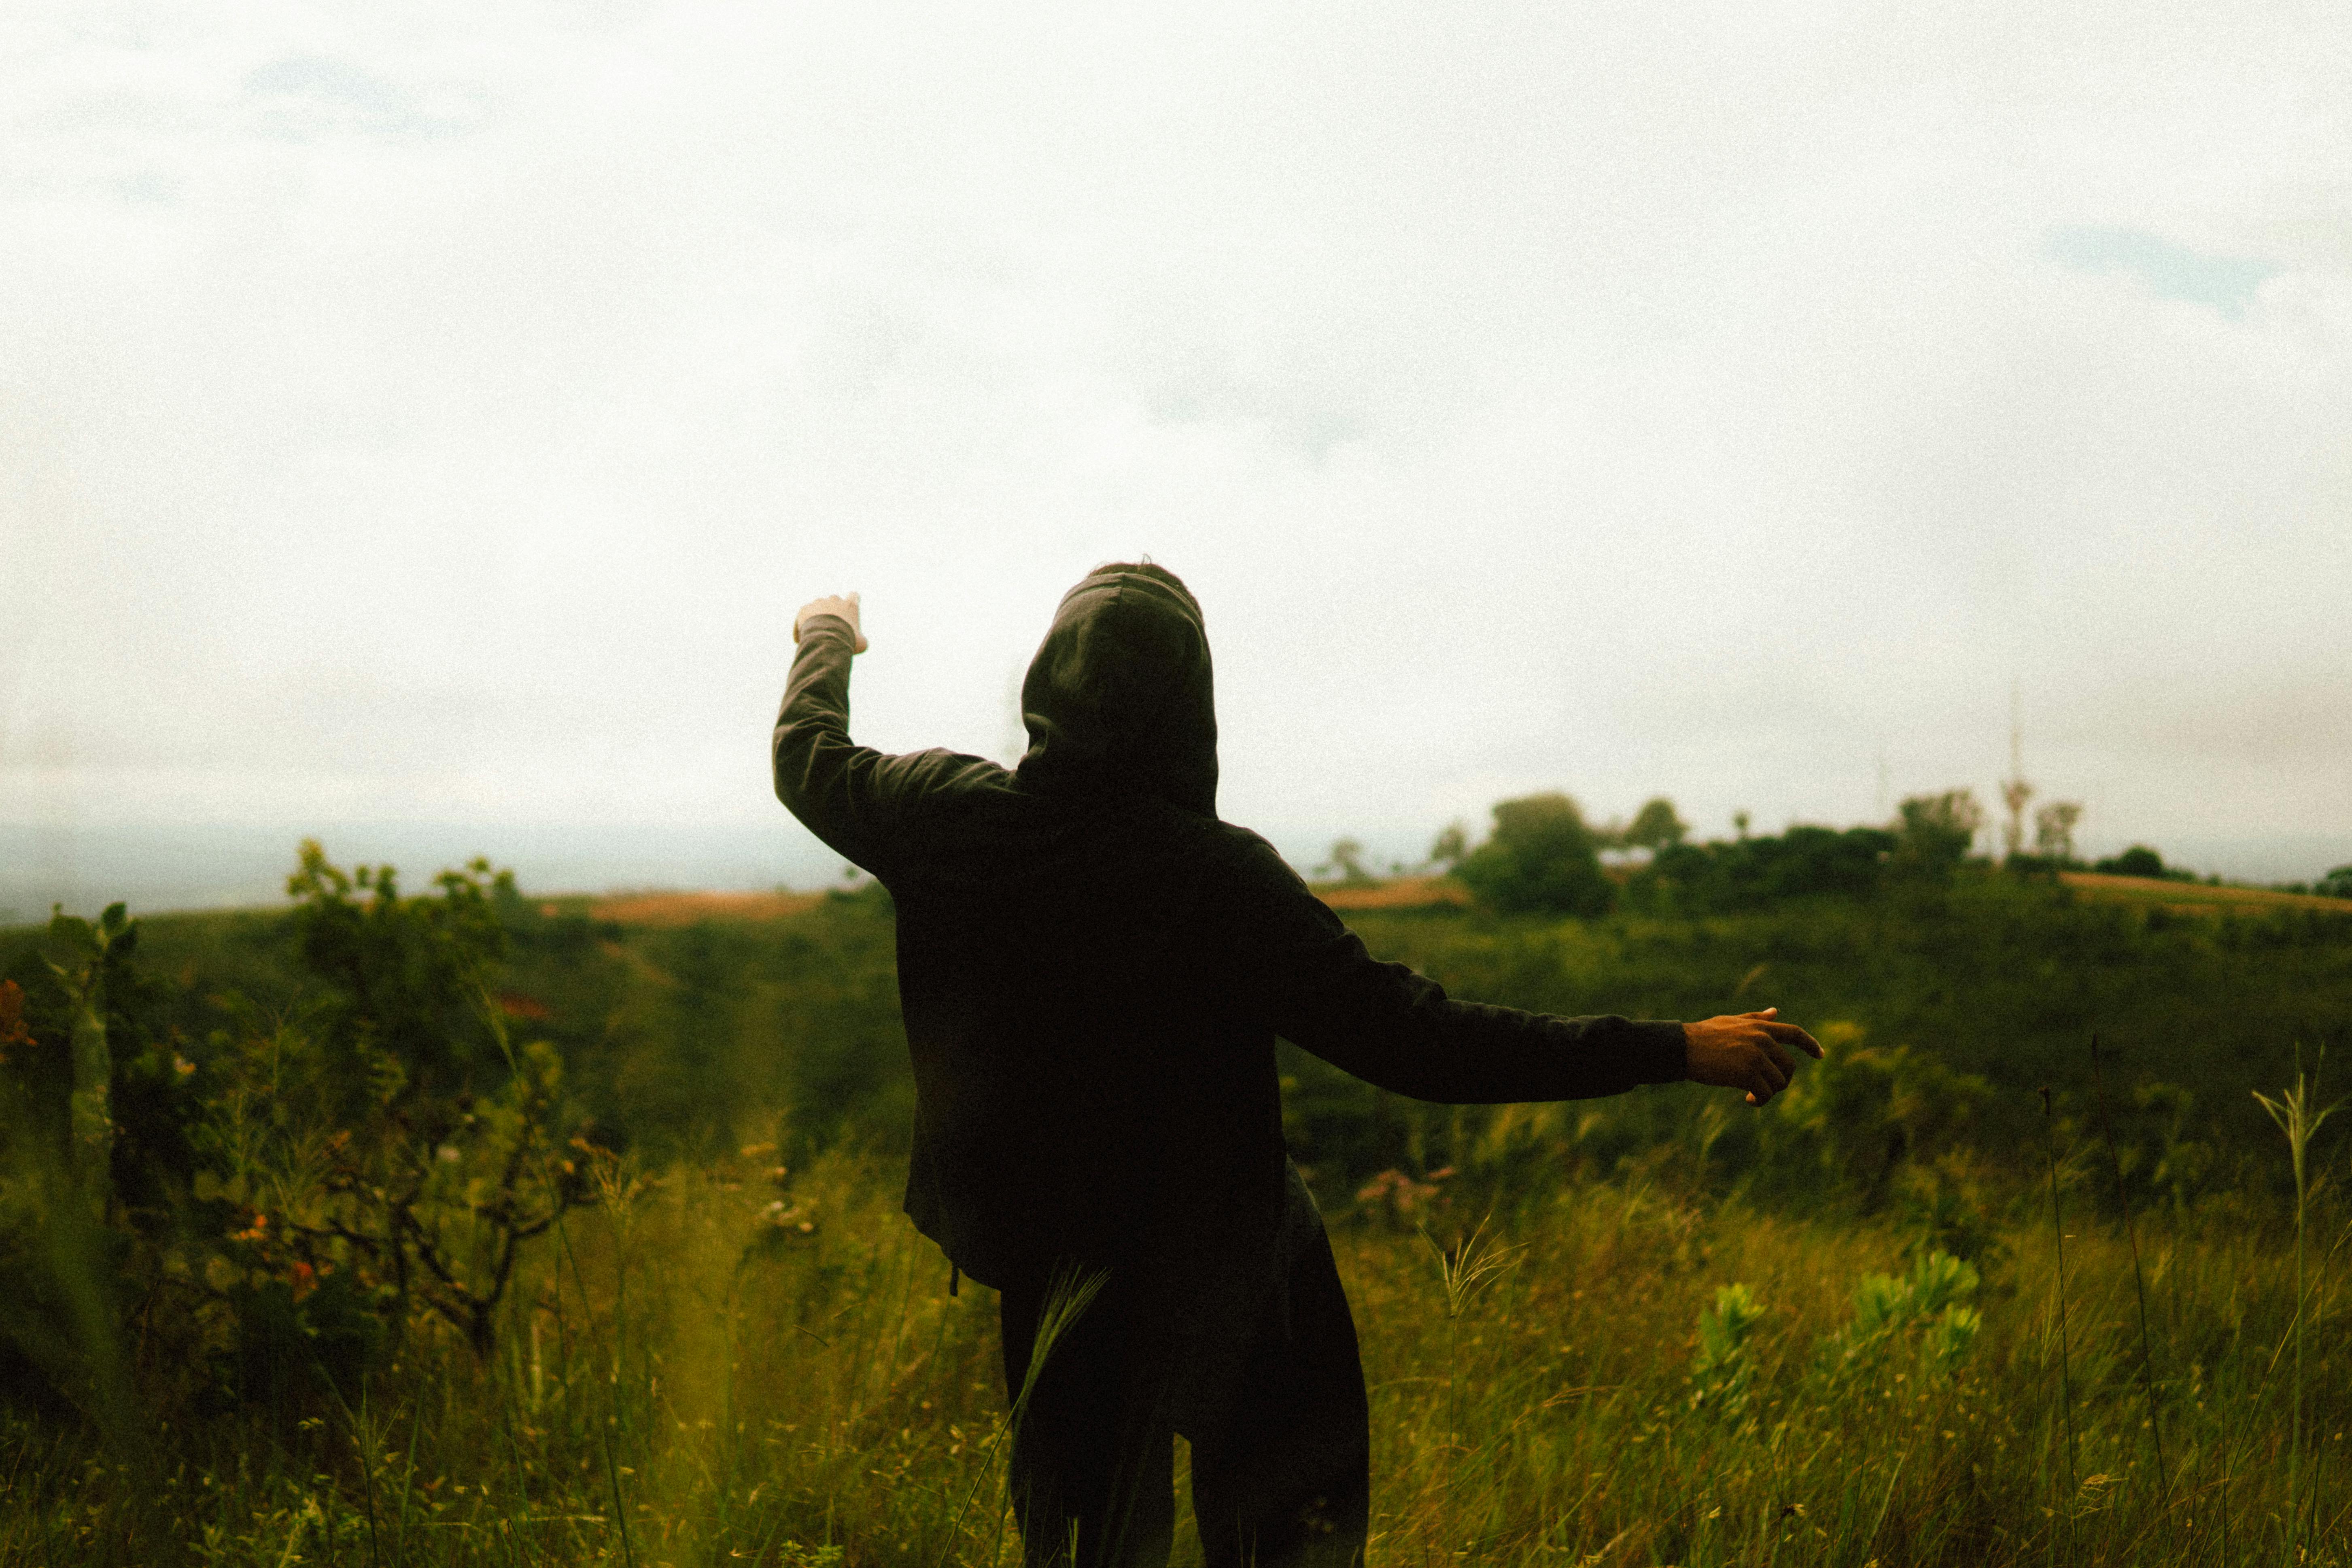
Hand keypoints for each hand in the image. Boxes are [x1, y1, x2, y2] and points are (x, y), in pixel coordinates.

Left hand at [795, 592, 867, 653]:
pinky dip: (803, 625)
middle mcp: (834, 600)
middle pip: (834, 601)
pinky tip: (803, 638)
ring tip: (816, 633)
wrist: (825, 638)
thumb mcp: (861, 643)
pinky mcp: (805, 608)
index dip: (852, 602)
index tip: (848, 611)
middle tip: (831, 627)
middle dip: (832, 611)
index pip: (854, 596)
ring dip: (818, 617)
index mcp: (850, 605)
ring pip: (818, 607)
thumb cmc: (847, 640)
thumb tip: (860, 641)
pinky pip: (804, 616)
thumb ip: (861, 638)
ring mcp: (818, 603)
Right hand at [1683, 1007, 1823, 1105]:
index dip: (1811, 1044)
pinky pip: (1765, 1093)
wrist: (1683, 1047)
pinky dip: (1759, 1101)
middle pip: (1789, 1065)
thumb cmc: (1703, 1034)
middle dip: (1782, 1080)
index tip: (1821, 1055)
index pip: (1795, 1033)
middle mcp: (1762, 1039)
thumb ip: (1755, 1018)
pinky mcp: (1747, 1073)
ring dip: (1768, 1093)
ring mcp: (1755, 1056)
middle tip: (1766, 1089)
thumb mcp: (1732, 1022)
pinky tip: (1748, 1101)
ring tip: (1752, 1096)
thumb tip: (1775, 1012)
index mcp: (1760, 1027)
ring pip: (1778, 1082)